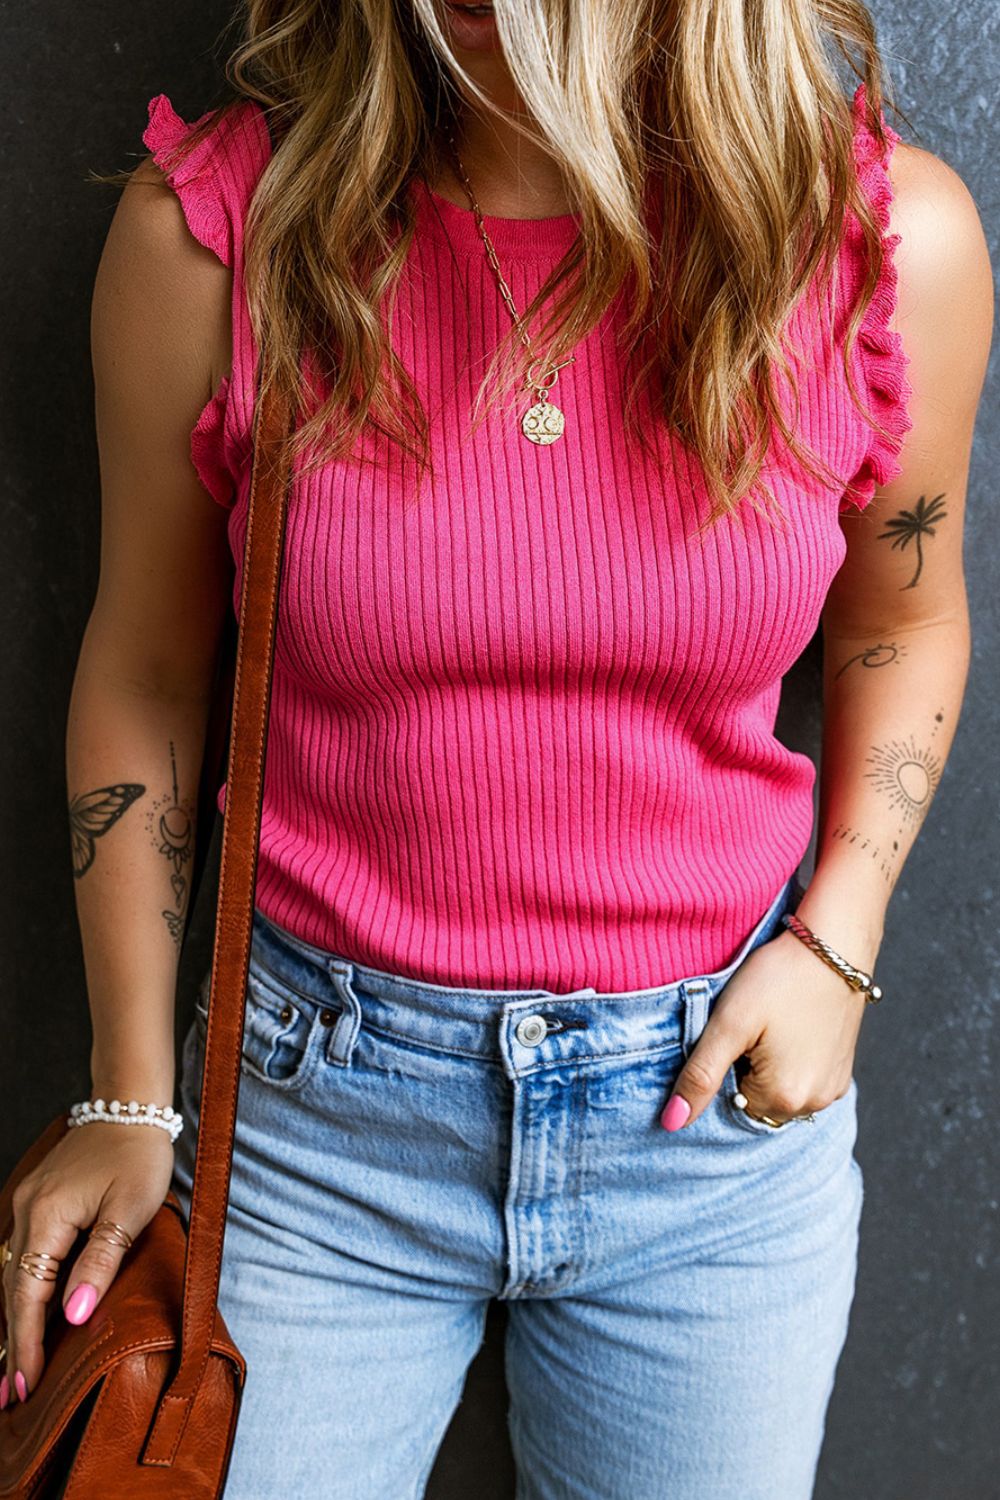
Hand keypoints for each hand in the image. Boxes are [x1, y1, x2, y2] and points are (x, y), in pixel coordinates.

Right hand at [1, 1124, 173, 1406]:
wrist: (130, 1105)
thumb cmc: (138, 1155)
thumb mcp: (131, 1209)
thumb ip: (100, 1261)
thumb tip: (74, 1314)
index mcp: (47, 1215)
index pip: (29, 1292)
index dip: (26, 1341)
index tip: (26, 1383)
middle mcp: (27, 1211)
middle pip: (13, 1288)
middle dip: (13, 1342)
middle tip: (13, 1394)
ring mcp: (28, 1204)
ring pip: (13, 1273)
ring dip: (14, 1319)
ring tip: (15, 1368)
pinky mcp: (37, 1201)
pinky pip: (22, 1254)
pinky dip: (22, 1290)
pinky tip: (26, 1314)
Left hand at [661, 929, 867, 1130]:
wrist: (833, 944)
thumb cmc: (779, 978)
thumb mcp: (729, 1024)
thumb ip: (700, 1076)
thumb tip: (671, 1123)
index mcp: (783, 1098)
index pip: (730, 1103)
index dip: (725, 1067)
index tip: (735, 1034)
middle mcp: (814, 1104)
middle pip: (756, 1102)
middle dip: (746, 1071)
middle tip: (752, 1027)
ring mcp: (833, 1089)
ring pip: (779, 1092)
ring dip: (768, 1069)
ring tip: (772, 1025)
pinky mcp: (842, 1072)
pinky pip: (804, 1081)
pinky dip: (791, 1063)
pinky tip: (790, 1028)